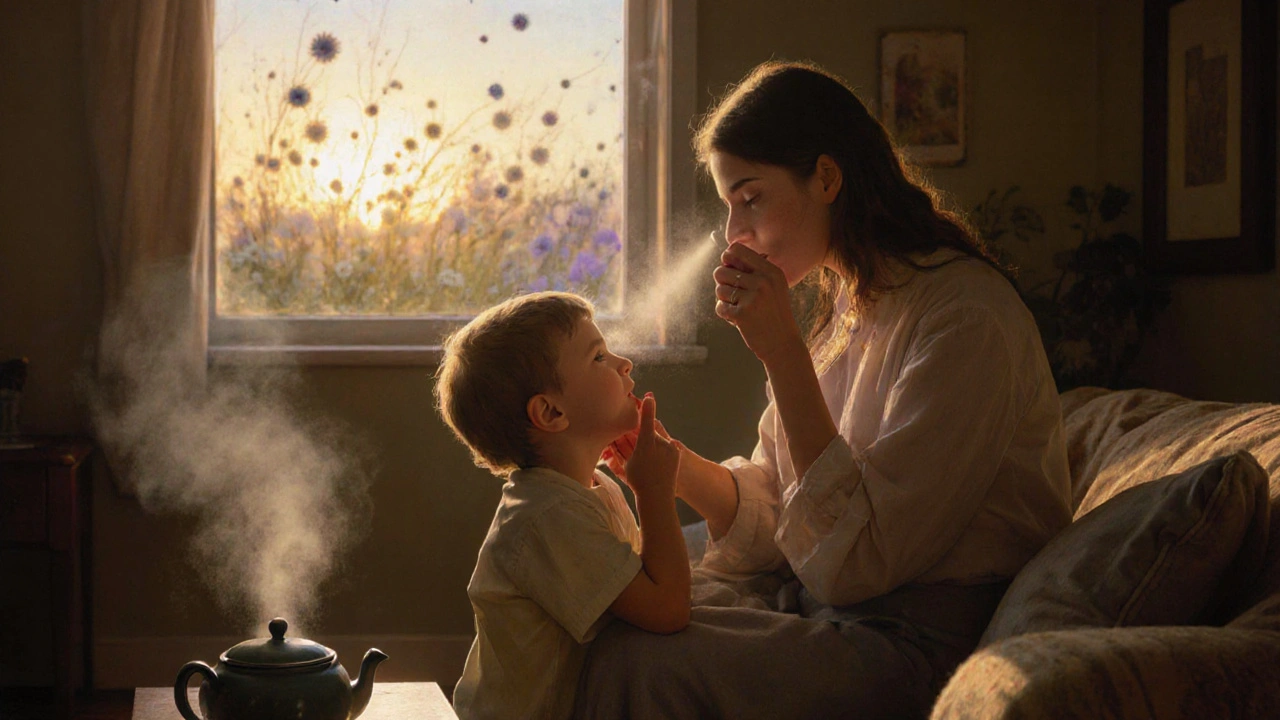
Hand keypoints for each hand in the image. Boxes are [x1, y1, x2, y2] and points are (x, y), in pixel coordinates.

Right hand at [623, 393, 680, 498]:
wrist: (658, 497)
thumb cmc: (638, 480)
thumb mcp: (626, 464)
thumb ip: (621, 449)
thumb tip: (616, 440)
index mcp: (645, 446)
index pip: (646, 423)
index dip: (647, 408)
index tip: (649, 396)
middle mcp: (659, 445)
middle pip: (649, 432)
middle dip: (641, 433)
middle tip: (639, 448)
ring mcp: (670, 449)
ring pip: (657, 439)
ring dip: (651, 444)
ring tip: (648, 462)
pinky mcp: (677, 452)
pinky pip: (666, 446)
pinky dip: (660, 450)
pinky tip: (657, 463)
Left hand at [713, 242, 804, 363]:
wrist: (783, 344)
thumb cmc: (774, 313)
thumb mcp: (774, 287)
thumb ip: (753, 270)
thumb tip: (726, 257)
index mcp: (771, 271)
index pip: (736, 249)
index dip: (727, 259)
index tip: (731, 269)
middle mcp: (763, 281)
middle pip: (721, 270)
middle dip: (723, 283)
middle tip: (735, 294)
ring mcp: (753, 298)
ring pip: (719, 289)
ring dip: (724, 300)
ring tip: (739, 307)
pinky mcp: (742, 315)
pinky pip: (719, 307)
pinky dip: (725, 314)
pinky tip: (738, 318)